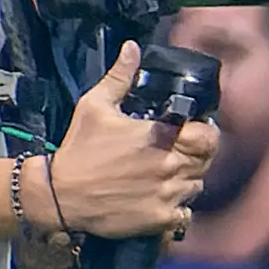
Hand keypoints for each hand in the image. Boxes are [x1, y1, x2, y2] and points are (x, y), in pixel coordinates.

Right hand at [43, 43, 216, 237]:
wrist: (59, 195)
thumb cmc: (78, 150)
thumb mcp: (95, 106)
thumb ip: (119, 77)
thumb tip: (132, 48)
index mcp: (160, 137)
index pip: (208, 136)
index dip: (205, 132)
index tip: (193, 131)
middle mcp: (169, 167)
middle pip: (205, 162)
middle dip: (195, 155)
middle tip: (178, 152)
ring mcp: (167, 196)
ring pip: (195, 187)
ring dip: (186, 180)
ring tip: (165, 174)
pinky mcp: (159, 220)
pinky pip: (184, 215)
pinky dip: (177, 208)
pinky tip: (160, 198)